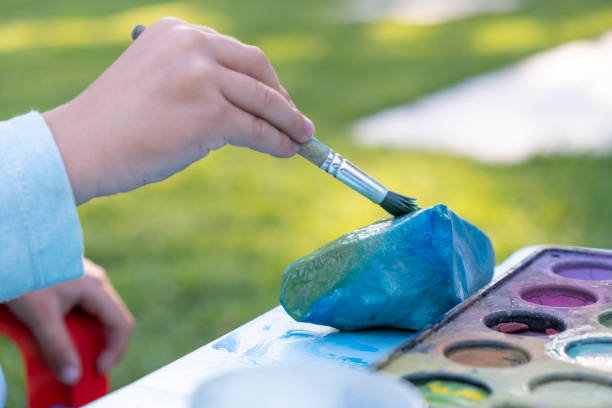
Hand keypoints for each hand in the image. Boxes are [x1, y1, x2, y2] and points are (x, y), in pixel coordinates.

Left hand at [7, 259, 133, 384]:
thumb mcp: (40, 316)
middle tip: (86, 363)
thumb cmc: (27, 275)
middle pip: (111, 320)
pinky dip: (78, 325)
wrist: (12, 247)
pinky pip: (85, 308)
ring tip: (69, 346)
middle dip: (102, 345)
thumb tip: (72, 376)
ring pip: (98, 314)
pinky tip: (59, 328)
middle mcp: (97, 284)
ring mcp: (86, 282)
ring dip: (88, 334)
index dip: (115, 350)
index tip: (97, 369)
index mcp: (97, 289)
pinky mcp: (73, 282)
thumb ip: (57, 346)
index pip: (121, 325)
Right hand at [43, 17, 313, 204]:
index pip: (234, 51)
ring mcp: (203, 77)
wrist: (80, 147)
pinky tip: (287, 150)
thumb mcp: (156, 82)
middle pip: (257, 67)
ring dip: (288, 121)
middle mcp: (192, 45)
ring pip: (262, 99)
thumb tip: (241, 107)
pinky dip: (277, 141)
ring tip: (301, 138)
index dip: (261, 77)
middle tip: (293, 118)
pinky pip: (257, 128)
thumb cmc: (114, 124)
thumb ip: (195, 80)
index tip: (272, 96)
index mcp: (177, 31)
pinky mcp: (210, 113)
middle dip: (280, 95)